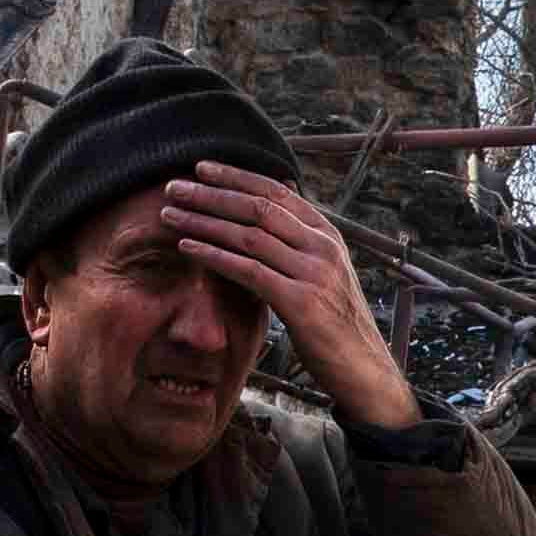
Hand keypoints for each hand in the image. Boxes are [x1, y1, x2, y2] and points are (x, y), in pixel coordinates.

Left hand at [152, 168, 417, 431]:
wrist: (365, 369)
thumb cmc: (337, 324)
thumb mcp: (325, 273)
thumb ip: (300, 242)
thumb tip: (276, 205)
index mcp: (328, 235)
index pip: (277, 191)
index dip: (237, 176)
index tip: (201, 167)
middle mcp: (323, 247)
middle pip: (259, 208)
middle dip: (212, 193)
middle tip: (174, 185)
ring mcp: (314, 273)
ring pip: (249, 235)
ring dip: (204, 221)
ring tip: (170, 213)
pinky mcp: (302, 303)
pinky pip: (249, 271)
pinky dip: (214, 256)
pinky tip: (187, 247)